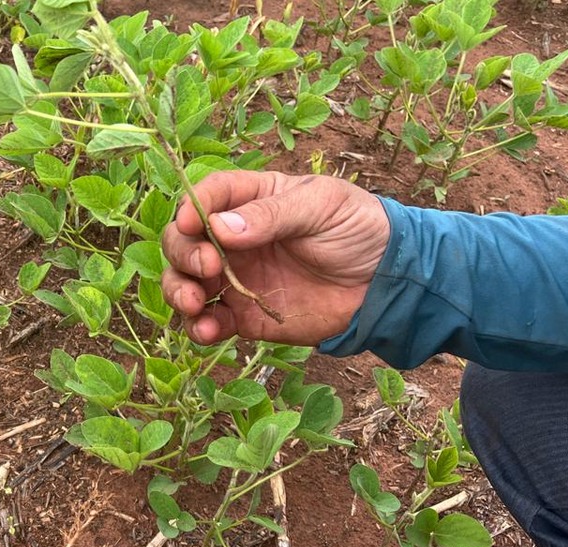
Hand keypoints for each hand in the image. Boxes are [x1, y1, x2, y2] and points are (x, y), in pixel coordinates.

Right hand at [162, 171, 389, 345]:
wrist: (389, 283)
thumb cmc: (358, 229)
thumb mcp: (320, 206)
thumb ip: (271, 216)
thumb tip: (218, 228)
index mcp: (251, 201)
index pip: (207, 196)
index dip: (191, 208)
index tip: (192, 225)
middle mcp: (234, 240)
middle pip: (183, 241)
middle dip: (183, 253)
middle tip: (208, 267)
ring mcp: (235, 279)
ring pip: (184, 282)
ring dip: (178, 291)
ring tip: (194, 303)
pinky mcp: (243, 316)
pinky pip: (208, 322)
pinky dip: (198, 327)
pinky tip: (208, 329)